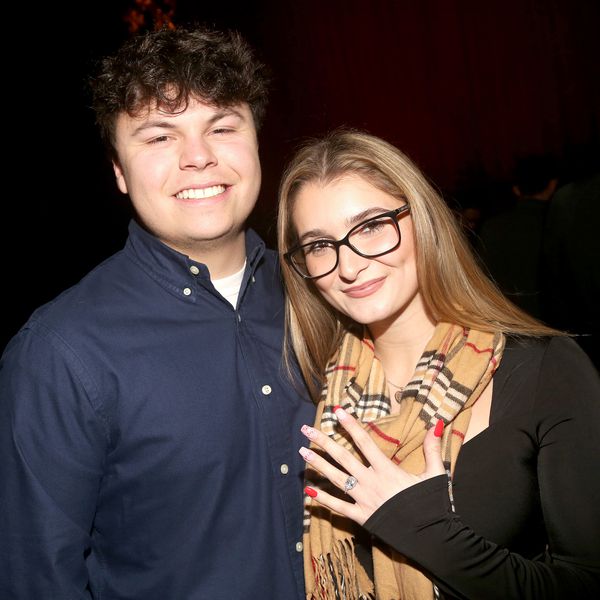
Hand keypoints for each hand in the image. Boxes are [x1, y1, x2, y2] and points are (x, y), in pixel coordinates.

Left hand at [299, 407, 444, 524]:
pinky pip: (338, 507)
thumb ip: (432, 448)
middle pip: (342, 457)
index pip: (364, 442)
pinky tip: (308, 492)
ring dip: (318, 464)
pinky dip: (323, 499)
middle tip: (307, 429)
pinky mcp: (361, 517)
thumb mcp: (435, 474)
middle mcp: (371, 482)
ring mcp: (364, 500)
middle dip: (323, 442)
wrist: (431, 537)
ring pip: (336, 478)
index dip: (350, 425)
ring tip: (302, 452)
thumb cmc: (432, 505)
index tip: (336, 411)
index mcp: (387, 470)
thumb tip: (437, 423)